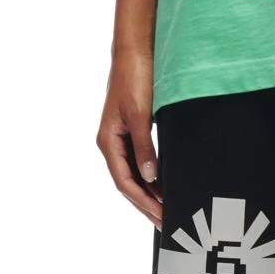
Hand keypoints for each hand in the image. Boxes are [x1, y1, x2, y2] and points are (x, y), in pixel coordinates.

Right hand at [97, 48, 162, 226]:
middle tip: (166, 221)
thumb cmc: (134, 78)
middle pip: (128, 182)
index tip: (160, 215)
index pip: (124, 181)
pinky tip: (163, 184)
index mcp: (108, 141)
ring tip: (166, 209)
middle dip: (145, 204)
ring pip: (133, 174)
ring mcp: (121, 137)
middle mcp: (111, 143)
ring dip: (149, 193)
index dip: (142, 201)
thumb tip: (149, 177)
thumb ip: (144, 147)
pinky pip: (139, 161)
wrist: (135, 52)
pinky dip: (151, 176)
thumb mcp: (140, 115)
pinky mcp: (132, 131)